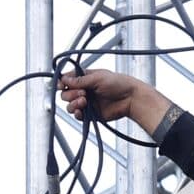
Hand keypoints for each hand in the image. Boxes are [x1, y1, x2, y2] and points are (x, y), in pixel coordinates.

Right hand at [58, 70, 172, 132]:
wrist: (132, 99)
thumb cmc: (119, 84)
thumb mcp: (98, 78)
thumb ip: (80, 80)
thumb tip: (64, 79)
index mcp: (84, 78)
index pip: (66, 80)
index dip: (62, 83)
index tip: (62, 85)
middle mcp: (84, 90)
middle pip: (65, 94)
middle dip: (70, 94)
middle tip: (83, 93)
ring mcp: (87, 103)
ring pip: (69, 105)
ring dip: (73, 104)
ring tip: (84, 101)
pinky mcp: (91, 114)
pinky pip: (78, 116)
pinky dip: (77, 113)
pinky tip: (81, 111)